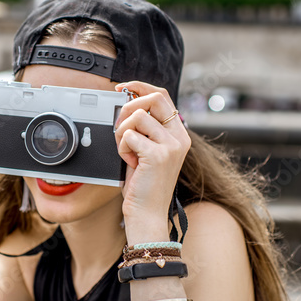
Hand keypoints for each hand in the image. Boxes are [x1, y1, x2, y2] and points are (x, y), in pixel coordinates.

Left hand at [112, 81, 190, 243]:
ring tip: (127, 151)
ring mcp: (171, 146)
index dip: (140, 86)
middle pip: (154, 98)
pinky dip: (122, 147)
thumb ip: (145, 129)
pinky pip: (129, 135)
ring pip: (137, 116)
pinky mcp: (158, 155)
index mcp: (179, 135)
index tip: (123, 88)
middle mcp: (179, 138)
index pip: (163, 96)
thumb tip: (128, 102)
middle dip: (129, 106)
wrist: (147, 214)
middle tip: (121, 125)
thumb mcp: (148, 151)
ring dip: (122, 132)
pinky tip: (129, 162)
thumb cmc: (144, 185)